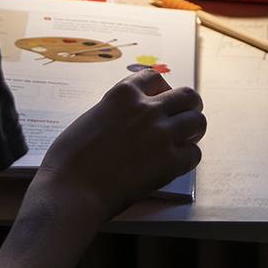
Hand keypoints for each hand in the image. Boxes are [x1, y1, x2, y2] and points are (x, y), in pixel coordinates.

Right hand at [35, 70, 204, 224]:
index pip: (155, 77)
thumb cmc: (69, 158)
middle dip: (187, 106)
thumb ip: (115, 112)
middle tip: (181, 119)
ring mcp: (161, 135)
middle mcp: (147, 109)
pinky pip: (194, 154)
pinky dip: (187, 159)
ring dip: (193, 130)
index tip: (160, 99)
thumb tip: (127, 119)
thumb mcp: (91, 118)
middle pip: (186, 96)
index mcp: (124, 94)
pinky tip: (175, 164)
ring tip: (184, 140)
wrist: (71, 190)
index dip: (161, 89)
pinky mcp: (169, 162)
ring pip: (198, 121)